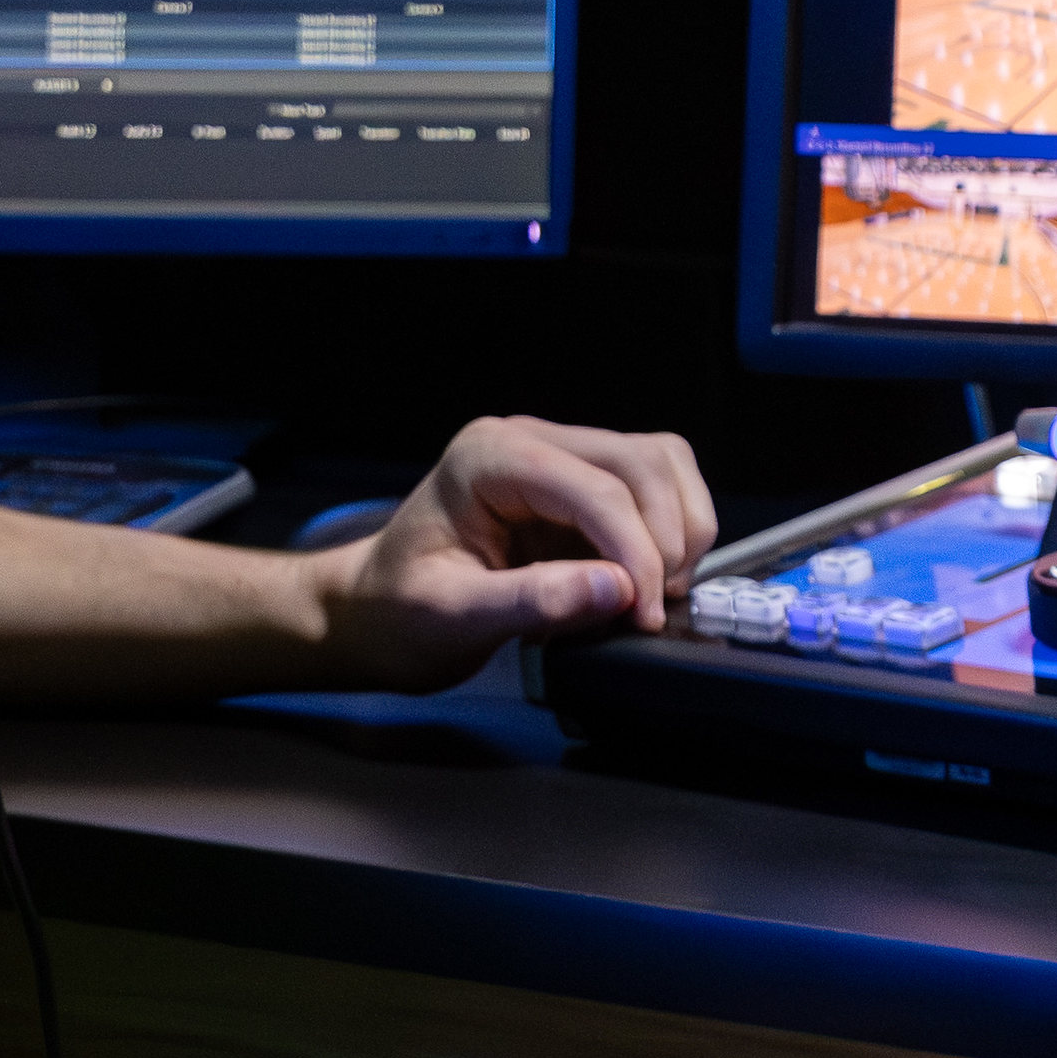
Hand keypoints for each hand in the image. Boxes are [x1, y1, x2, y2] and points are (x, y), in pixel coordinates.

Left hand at [311, 416, 722, 678]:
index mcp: (489, 457)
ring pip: (661, 462)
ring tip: (658, 592)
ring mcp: (560, 456)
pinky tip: (650, 578)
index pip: (594, 486)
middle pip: (641, 461)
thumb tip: (619, 590)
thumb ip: (532, 600)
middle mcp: (530, 439)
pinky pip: (655, 486)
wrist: (377, 613)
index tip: (646, 611)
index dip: (635, 548)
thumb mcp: (453, 617)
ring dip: (678, 527)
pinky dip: (671, 530)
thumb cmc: (400, 613)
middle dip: (664, 537)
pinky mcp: (582, 484)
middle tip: (655, 607)